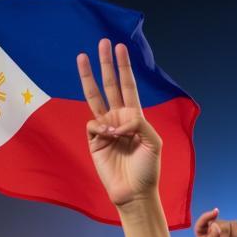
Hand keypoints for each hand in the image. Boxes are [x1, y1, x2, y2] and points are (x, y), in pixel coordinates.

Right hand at [77, 40, 161, 208]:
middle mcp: (120, 120)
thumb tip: (117, 119)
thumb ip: (140, 124)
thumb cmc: (148, 170)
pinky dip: (102, 127)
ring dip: (88, 77)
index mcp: (136, 119)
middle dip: (107, 65)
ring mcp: (106, 129)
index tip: (120, 48)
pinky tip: (109, 136)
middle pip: (111, 86)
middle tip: (103, 43)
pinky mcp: (94, 140)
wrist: (134, 192)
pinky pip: (94, 124)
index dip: (124, 68)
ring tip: (82, 57)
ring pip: (94, 97)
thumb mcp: (154, 143)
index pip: (129, 88)